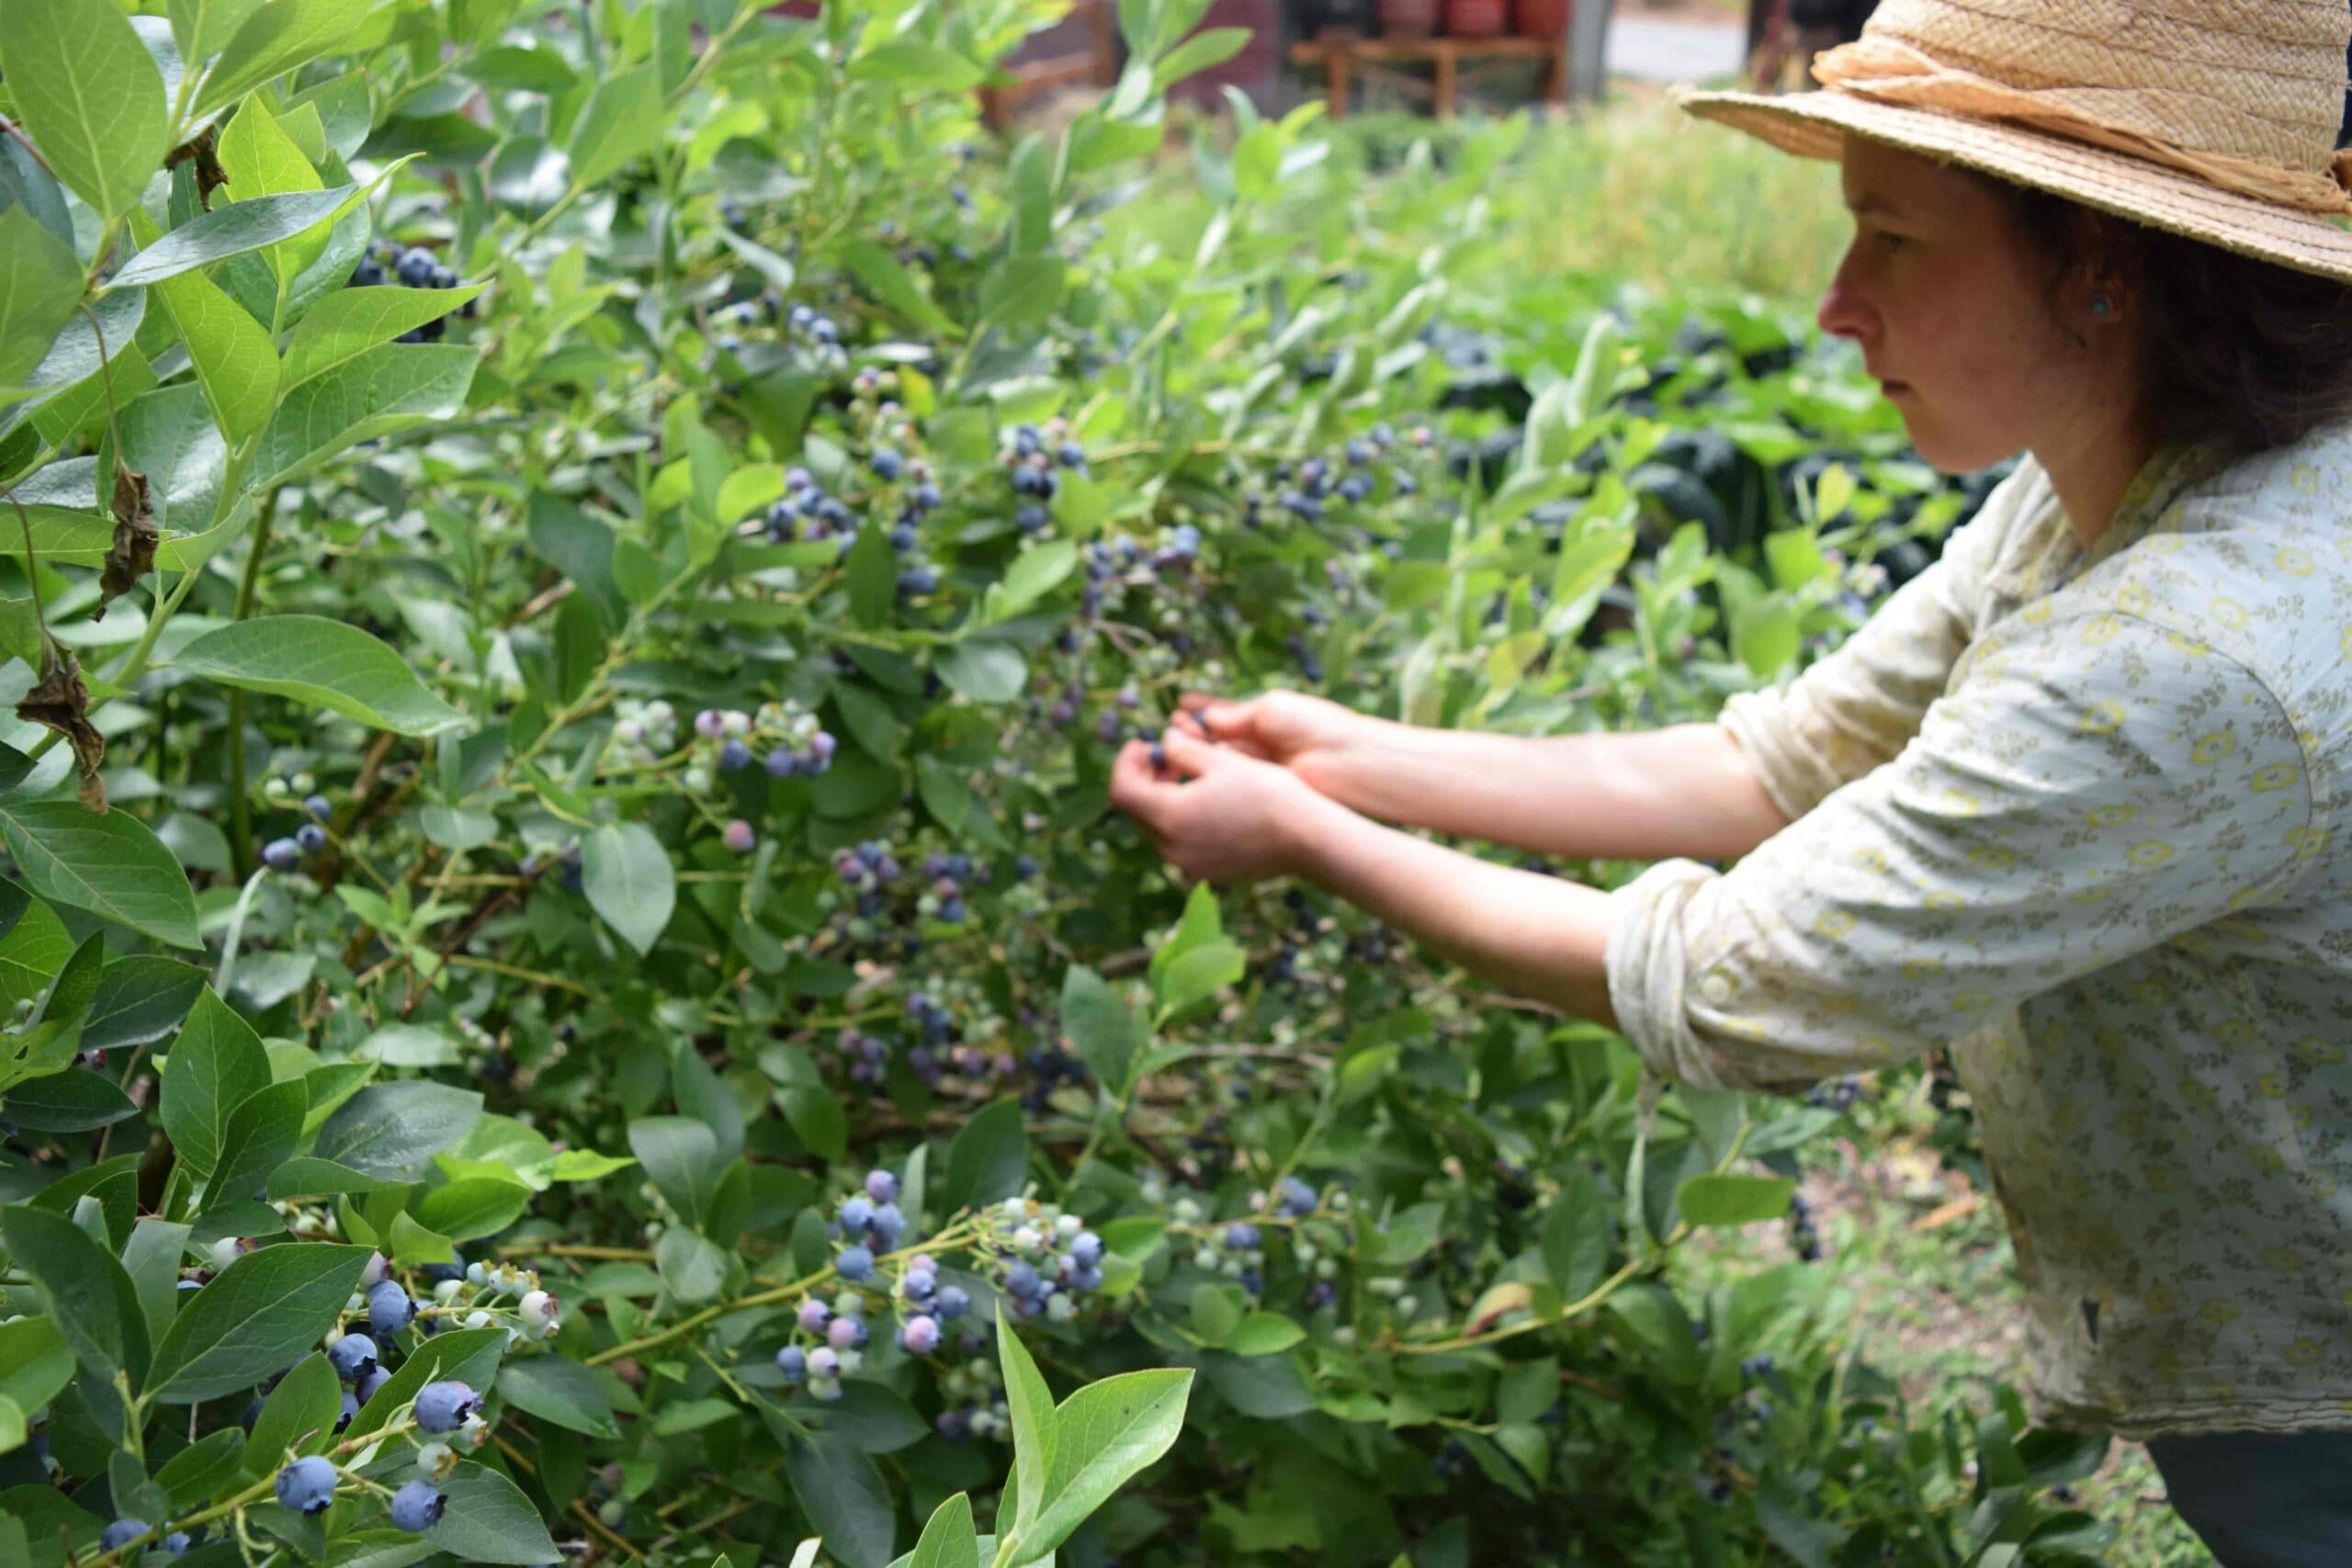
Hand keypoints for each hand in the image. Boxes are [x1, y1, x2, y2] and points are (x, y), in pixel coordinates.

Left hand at [1108, 723, 1333, 885]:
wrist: (1308, 839)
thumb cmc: (1269, 793)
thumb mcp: (1222, 759)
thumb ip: (1181, 749)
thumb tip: (1163, 742)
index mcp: (1171, 817)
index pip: (1122, 790)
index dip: (1126, 761)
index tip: (1144, 743)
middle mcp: (1172, 848)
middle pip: (1137, 810)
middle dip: (1144, 778)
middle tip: (1167, 755)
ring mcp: (1188, 865)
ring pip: (1157, 827)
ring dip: (1163, 798)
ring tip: (1191, 775)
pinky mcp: (1207, 873)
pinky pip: (1179, 843)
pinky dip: (1181, 819)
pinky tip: (1208, 801)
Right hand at [1172, 689, 1372, 795]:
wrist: (1349, 762)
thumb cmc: (1316, 727)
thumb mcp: (1271, 711)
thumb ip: (1236, 716)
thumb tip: (1203, 719)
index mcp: (1266, 718)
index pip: (1224, 714)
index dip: (1200, 711)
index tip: (1178, 706)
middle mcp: (1260, 744)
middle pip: (1218, 740)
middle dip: (1192, 735)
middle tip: (1166, 732)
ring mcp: (1260, 769)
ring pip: (1219, 762)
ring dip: (1196, 755)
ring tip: (1172, 750)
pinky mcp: (1262, 791)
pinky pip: (1229, 782)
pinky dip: (1209, 775)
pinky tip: (1189, 772)